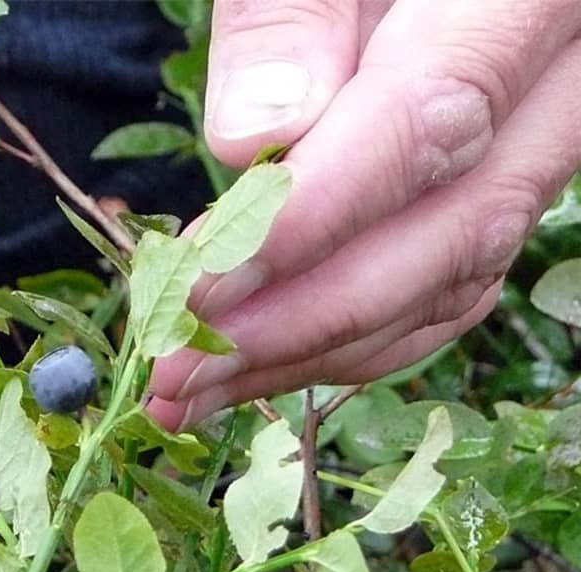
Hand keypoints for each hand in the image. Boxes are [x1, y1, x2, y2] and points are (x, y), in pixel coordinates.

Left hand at [148, 0, 580, 429]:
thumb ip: (289, 14)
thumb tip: (252, 148)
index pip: (433, 114)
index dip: (308, 221)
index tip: (199, 290)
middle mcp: (573, 72)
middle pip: (460, 222)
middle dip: (302, 318)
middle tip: (173, 375)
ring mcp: (555, 128)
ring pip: (462, 268)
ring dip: (319, 347)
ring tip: (194, 391)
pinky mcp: (511, 168)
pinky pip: (461, 269)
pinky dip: (364, 327)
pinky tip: (271, 359)